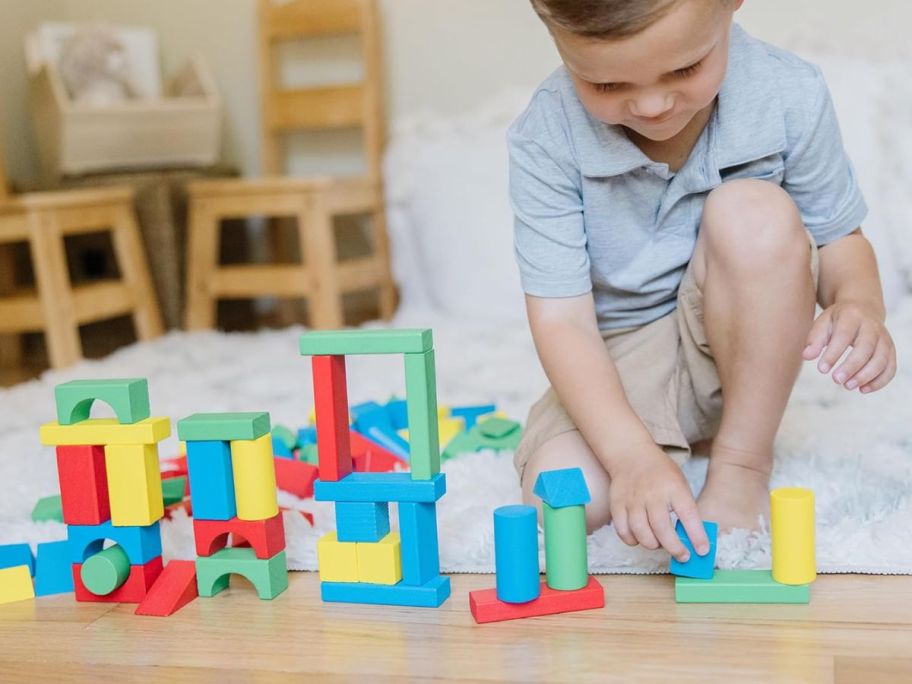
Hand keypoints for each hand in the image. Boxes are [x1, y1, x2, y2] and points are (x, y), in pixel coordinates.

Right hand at [606, 444, 708, 561]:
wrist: (632, 456)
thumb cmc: (661, 474)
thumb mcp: (680, 485)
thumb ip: (685, 510)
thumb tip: (692, 540)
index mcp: (674, 488)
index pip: (688, 515)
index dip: (696, 536)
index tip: (702, 551)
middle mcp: (652, 495)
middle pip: (661, 528)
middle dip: (675, 548)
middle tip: (683, 556)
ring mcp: (633, 500)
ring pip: (641, 532)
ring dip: (653, 545)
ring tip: (660, 544)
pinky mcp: (617, 505)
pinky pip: (623, 531)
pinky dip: (632, 541)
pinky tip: (640, 538)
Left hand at [803, 300, 895, 393]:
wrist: (864, 308)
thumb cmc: (838, 320)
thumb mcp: (823, 323)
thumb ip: (814, 339)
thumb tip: (806, 356)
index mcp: (852, 316)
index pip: (844, 336)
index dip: (833, 354)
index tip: (821, 370)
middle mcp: (872, 327)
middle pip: (866, 348)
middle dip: (852, 366)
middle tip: (836, 380)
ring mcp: (884, 338)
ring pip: (881, 359)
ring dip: (866, 376)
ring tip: (847, 386)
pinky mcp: (891, 350)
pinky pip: (890, 367)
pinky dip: (879, 381)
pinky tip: (863, 389)